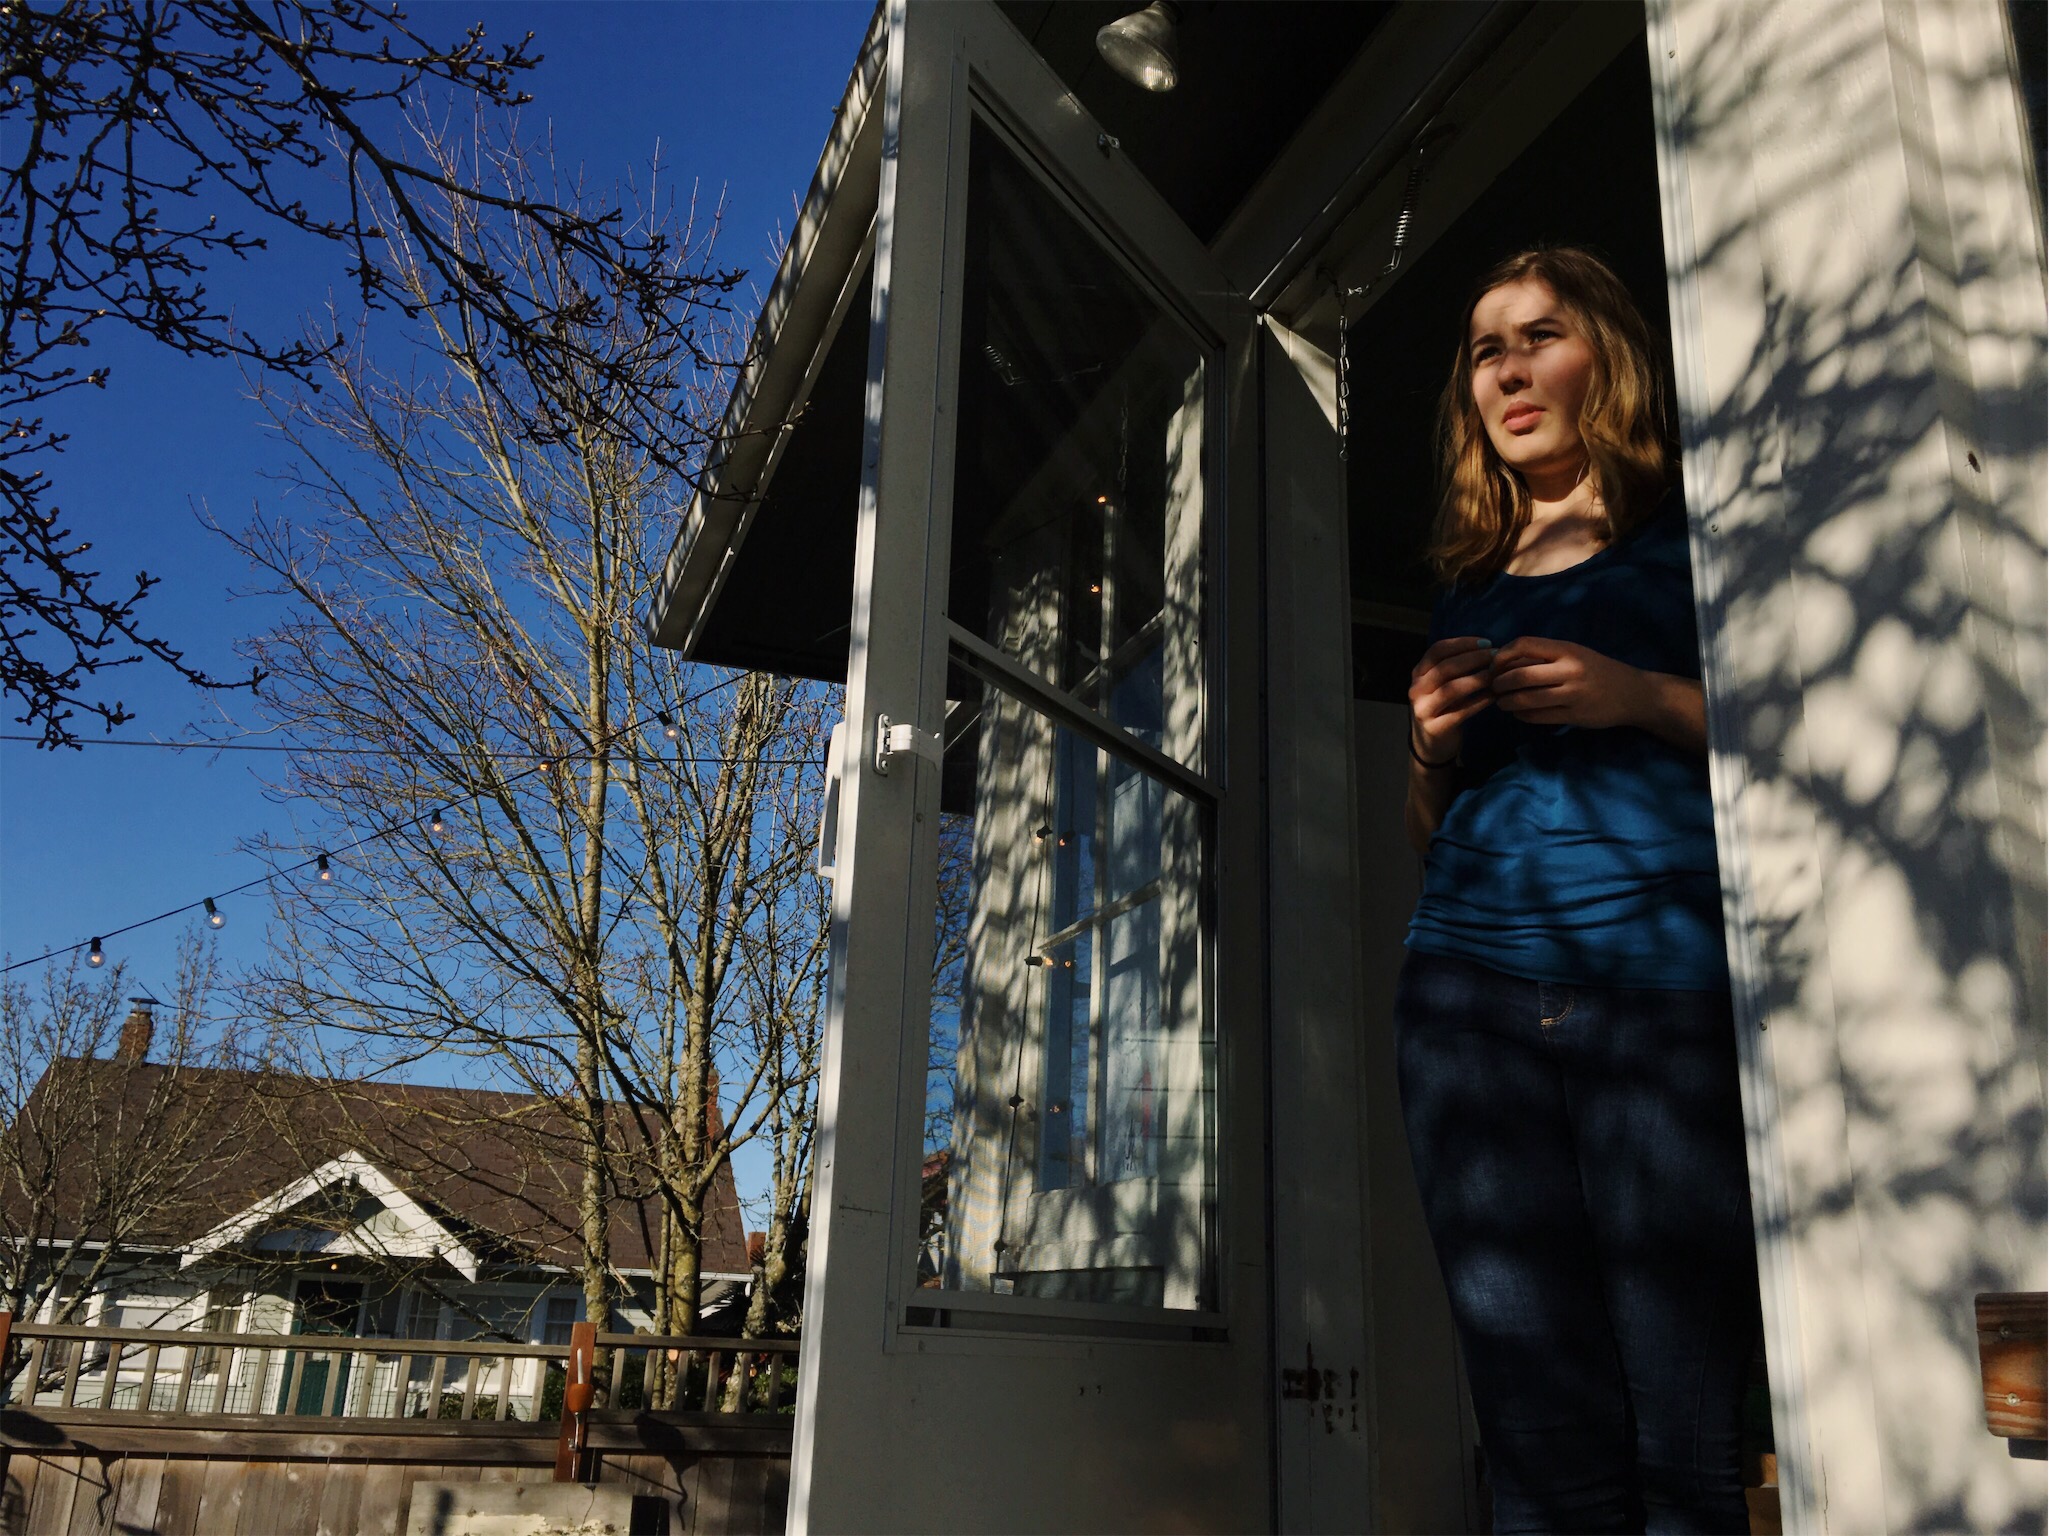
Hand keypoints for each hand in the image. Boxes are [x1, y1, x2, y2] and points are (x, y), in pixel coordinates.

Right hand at [1408, 636, 1495, 764]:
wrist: (1430, 745)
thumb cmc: (1441, 708)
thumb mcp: (1440, 685)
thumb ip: (1454, 668)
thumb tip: (1487, 649)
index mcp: (1418, 674)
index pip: (1437, 650)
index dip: (1462, 643)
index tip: (1487, 642)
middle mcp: (1416, 690)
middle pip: (1445, 667)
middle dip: (1473, 659)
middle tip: (1495, 657)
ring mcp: (1423, 709)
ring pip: (1451, 689)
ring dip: (1476, 679)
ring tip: (1495, 675)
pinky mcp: (1435, 728)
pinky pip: (1460, 712)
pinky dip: (1479, 702)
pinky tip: (1493, 696)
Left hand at [1489, 636, 1647, 728]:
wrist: (1633, 693)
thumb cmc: (1598, 671)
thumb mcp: (1574, 654)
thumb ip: (1545, 656)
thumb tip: (1503, 660)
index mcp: (1567, 649)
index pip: (1524, 644)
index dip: (1502, 655)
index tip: (1495, 665)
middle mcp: (1570, 670)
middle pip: (1520, 675)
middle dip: (1499, 683)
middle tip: (1493, 687)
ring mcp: (1573, 694)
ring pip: (1526, 699)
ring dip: (1506, 702)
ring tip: (1501, 702)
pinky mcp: (1575, 716)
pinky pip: (1538, 716)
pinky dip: (1521, 715)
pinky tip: (1518, 712)